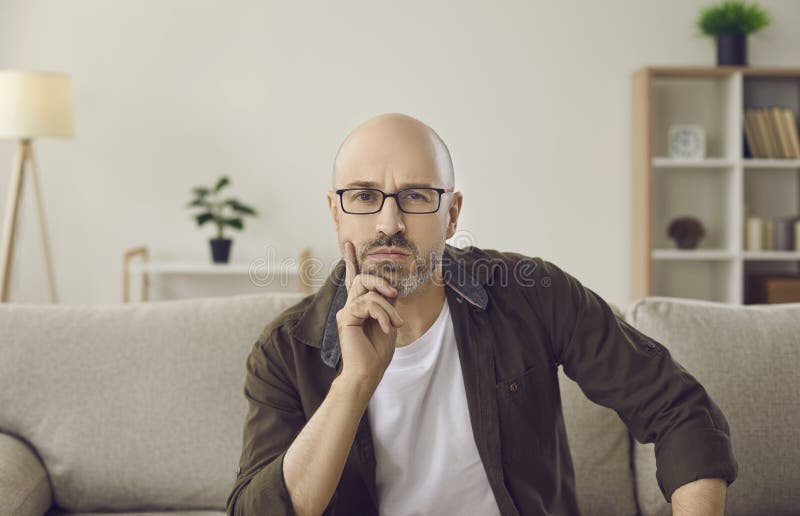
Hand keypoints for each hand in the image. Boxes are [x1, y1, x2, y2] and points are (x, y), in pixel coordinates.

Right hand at [335, 241, 403, 386]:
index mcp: (359, 307)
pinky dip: (383, 315)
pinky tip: (387, 329)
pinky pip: (368, 303)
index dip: (352, 261)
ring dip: (387, 307)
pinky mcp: (346, 317)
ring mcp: (346, 311)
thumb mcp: (388, 322)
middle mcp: (350, 306)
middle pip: (363, 278)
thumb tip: (390, 289)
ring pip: (368, 290)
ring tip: (394, 324)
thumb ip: (386, 304)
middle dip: (382, 281)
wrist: (367, 373)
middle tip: (394, 294)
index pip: (355, 279)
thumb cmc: (377, 353)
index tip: (349, 245)